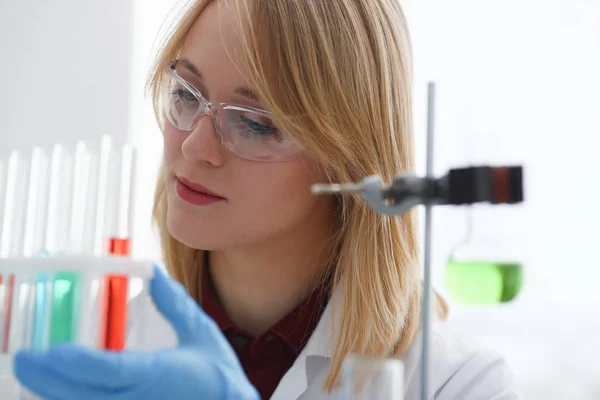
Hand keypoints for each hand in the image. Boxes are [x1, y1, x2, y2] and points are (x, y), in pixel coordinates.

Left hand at [14, 266, 259, 399]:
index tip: (51, 351)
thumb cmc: (219, 377)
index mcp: (161, 375)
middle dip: (49, 379)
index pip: (112, 371)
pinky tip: (60, 390)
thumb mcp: (200, 333)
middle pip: (86, 394)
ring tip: (33, 372)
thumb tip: (153, 272)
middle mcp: (144, 399)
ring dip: (55, 392)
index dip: (79, 363)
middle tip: (24, 359)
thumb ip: (174, 303)